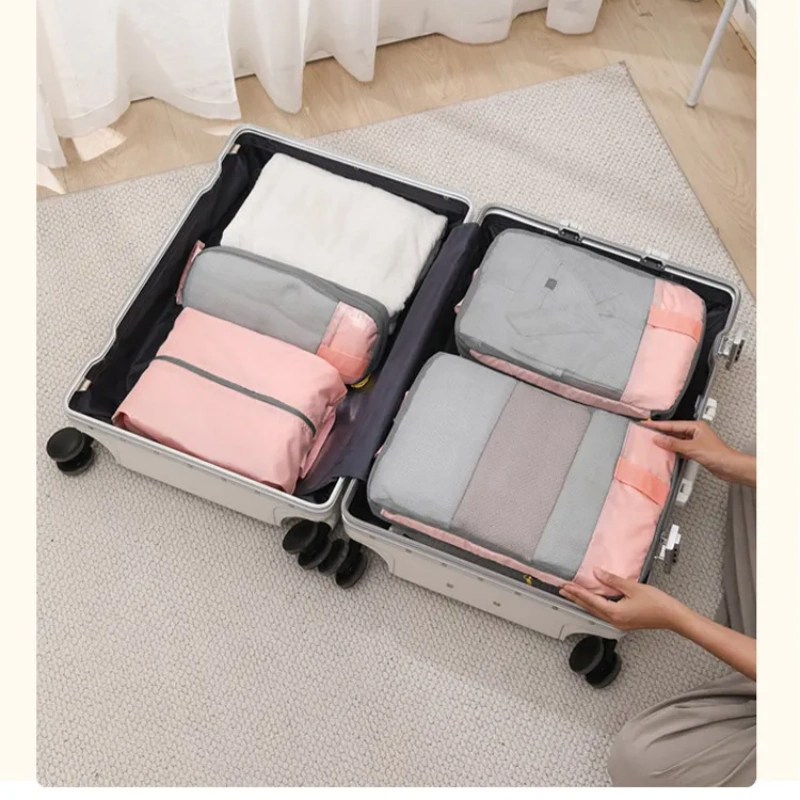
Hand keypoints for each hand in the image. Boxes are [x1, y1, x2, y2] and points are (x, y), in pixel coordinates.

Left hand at [559, 569, 690, 630]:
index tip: (565, 585)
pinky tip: (592, 600)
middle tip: (562, 590)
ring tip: (572, 594)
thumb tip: (597, 573)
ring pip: (596, 611)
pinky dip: (594, 605)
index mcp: (615, 613)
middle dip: (575, 598)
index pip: (590, 600)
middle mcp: (615, 620)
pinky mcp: (624, 621)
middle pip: (590, 608)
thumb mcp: (633, 587)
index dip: (576, 592)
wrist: (673, 617)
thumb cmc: (658, 604)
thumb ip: (613, 580)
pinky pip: (604, 613)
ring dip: (583, 602)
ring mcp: (619, 623)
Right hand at [643, 420, 755, 486]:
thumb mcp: (692, 448)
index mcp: (696, 426)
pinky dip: (672, 450)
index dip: (658, 425)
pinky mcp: (695, 451)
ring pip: (676, 440)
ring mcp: (695, 442)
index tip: (646, 424)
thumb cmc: (718, 455)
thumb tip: (658, 439)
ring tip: (652, 442)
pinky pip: (680, 448)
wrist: (730, 467)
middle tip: (646, 433)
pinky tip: (665, 452)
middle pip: (673, 431)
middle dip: (661, 433)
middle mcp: (695, 432)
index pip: (672, 424)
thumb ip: (673, 443)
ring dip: (666, 442)